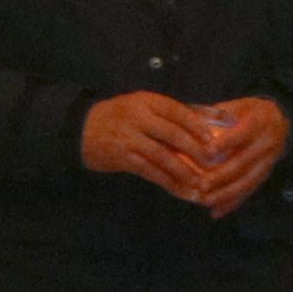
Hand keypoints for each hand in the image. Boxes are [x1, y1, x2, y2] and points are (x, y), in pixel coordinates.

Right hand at [80, 91, 217, 198]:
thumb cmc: (116, 117)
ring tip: (200, 182)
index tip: (211, 139)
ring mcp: (130, 139)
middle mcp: (138, 118)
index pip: (176, 111)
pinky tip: (181, 190)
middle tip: (212, 163)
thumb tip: (198, 127)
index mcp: (145, 101)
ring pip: (163, 156)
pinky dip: (168, 182)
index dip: (196, 125)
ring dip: (184, 171)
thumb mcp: (137, 106)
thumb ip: (162, 114)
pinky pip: (151, 172)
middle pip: (173, 134)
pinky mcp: (124, 158)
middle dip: (195, 150)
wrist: (80, 130)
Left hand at [193, 97, 291, 217]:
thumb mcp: (240, 104)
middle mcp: (266, 144)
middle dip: (222, 176)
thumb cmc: (252, 111)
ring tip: (207, 201)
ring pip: (247, 181)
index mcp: (259, 123)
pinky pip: (249, 191)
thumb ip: (219, 113)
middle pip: (244, 163)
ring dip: (226, 194)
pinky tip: (217, 212)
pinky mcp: (265, 175)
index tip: (208, 151)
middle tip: (202, 185)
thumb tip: (190, 120)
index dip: (226, 143)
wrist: (281, 120)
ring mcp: (267, 162)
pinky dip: (233, 203)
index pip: (243, 134)